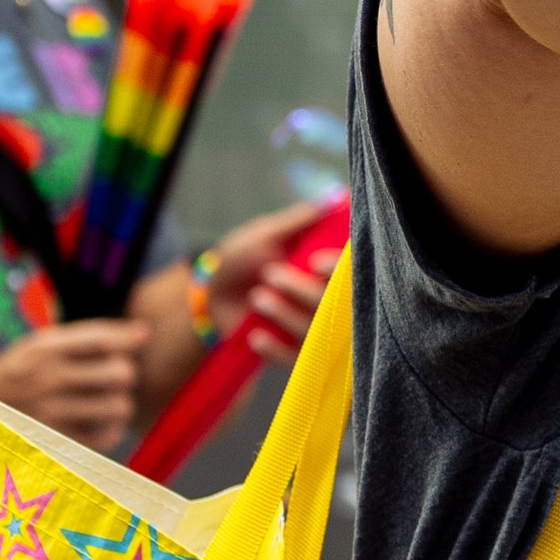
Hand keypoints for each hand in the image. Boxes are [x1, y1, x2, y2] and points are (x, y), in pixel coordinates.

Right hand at [0, 320, 147, 448]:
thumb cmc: (18, 375)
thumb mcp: (40, 346)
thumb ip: (89, 338)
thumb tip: (144, 333)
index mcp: (43, 348)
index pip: (103, 339)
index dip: (129, 338)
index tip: (137, 340)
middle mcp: (48, 378)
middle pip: (121, 373)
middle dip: (125, 372)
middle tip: (113, 376)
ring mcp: (52, 413)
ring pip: (120, 406)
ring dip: (120, 403)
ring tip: (106, 400)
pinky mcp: (56, 442)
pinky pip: (108, 436)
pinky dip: (111, 429)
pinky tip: (98, 422)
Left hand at [201, 199, 341, 360]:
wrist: (210, 294)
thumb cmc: (241, 257)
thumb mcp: (267, 232)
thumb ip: (301, 220)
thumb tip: (335, 200)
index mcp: (326, 268)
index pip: (349, 272)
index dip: (339, 269)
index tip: (318, 262)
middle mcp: (326, 299)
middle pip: (335, 305)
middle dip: (302, 290)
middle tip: (270, 273)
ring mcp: (311, 329)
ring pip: (316, 333)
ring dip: (285, 315)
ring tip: (256, 297)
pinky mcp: (294, 353)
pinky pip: (296, 360)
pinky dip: (277, 350)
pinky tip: (255, 336)